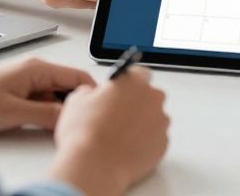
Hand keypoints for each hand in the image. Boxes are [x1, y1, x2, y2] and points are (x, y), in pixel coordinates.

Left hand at [0, 58, 94, 133]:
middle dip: (78, 105)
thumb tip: (72, 118)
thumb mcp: (13, 112)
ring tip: (63, 127)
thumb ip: (46, 114)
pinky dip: (50, 112)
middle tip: (80, 124)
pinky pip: (45, 100)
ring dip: (62, 110)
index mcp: (38, 68)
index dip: (93, 94)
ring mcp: (27, 81)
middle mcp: (35, 71)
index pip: (79, 76)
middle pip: (71, 86)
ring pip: (58, 95)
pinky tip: (47, 126)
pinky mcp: (20, 92)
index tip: (99, 111)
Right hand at [50, 67, 169, 195]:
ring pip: (153, 118)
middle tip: (116, 117)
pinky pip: (155, 139)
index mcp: (133, 81)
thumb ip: (91, 92)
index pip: (139, 73)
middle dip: (136, 104)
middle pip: (149, 96)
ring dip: (140, 124)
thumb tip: (93, 96)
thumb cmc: (85, 132)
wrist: (95, 166)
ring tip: (118, 137)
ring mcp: (160, 122)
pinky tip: (126, 150)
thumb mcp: (77, 101)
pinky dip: (144, 143)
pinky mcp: (163, 144)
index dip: (128, 83)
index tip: (120, 92)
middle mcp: (152, 98)